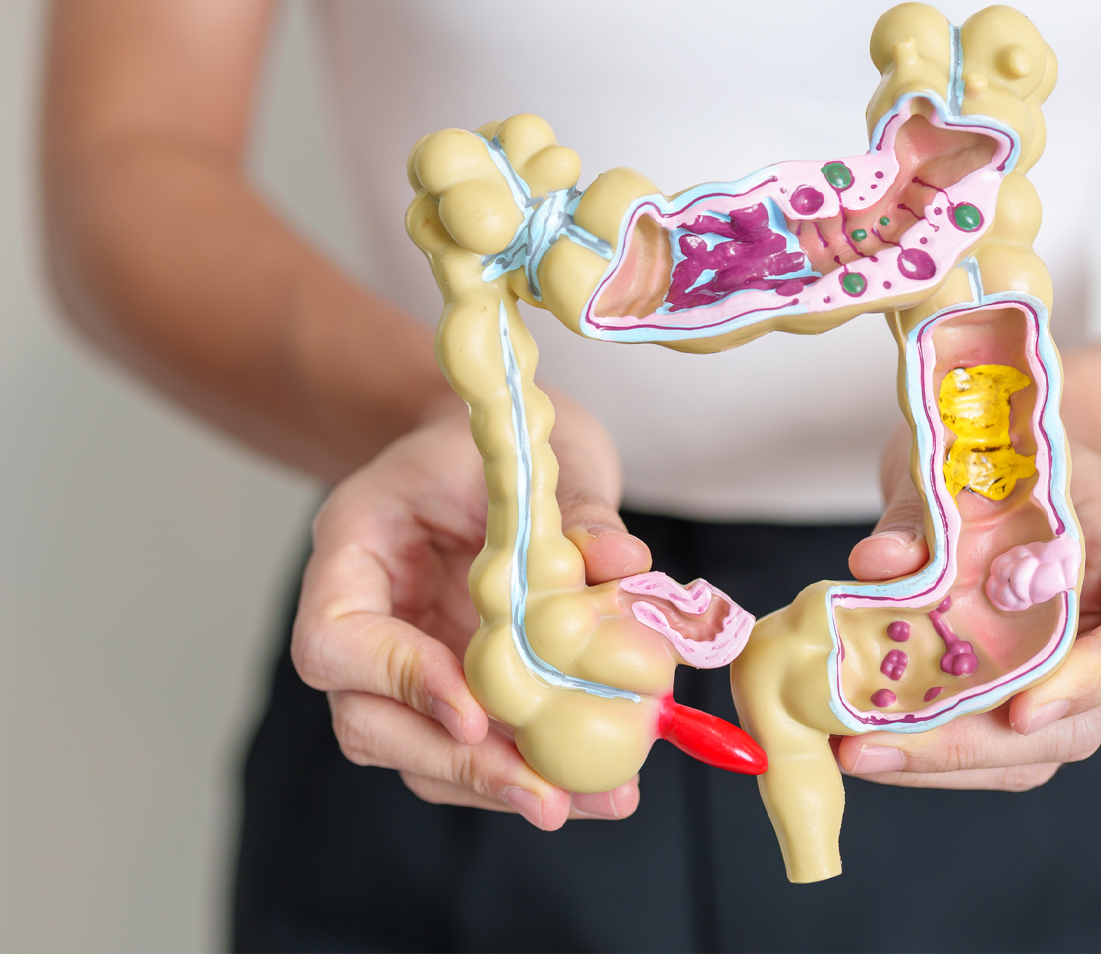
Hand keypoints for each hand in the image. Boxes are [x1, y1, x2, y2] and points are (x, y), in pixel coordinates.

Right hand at [290, 395, 651, 827]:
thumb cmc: (494, 438)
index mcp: (353, 550)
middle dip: (461, 766)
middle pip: (371, 723)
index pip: (335, 641)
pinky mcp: (455, 690)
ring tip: (594, 801)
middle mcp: (367, 619)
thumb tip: (625, 566)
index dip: (399, 682)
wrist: (493, 445)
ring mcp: (405, 663)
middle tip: (546, 797)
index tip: (475, 712)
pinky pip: (476, 749)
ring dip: (503, 787)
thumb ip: (574, 509)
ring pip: (423, 754)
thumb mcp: (532, 451)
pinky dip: (532, 770)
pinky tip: (599, 789)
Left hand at [838, 439, 1100, 788]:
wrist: (1009, 454)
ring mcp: (1074, 677)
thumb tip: (881, 564)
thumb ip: (930, 509)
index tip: (1026, 703)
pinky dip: (923, 751)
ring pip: (1028, 750)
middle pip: (1083, 723)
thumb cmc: (1012, 448)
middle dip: (976, 744)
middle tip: (881, 743)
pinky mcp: (1020, 695)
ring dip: (939, 762)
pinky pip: (986, 744)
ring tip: (856, 750)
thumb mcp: (976, 454)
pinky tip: (863, 741)